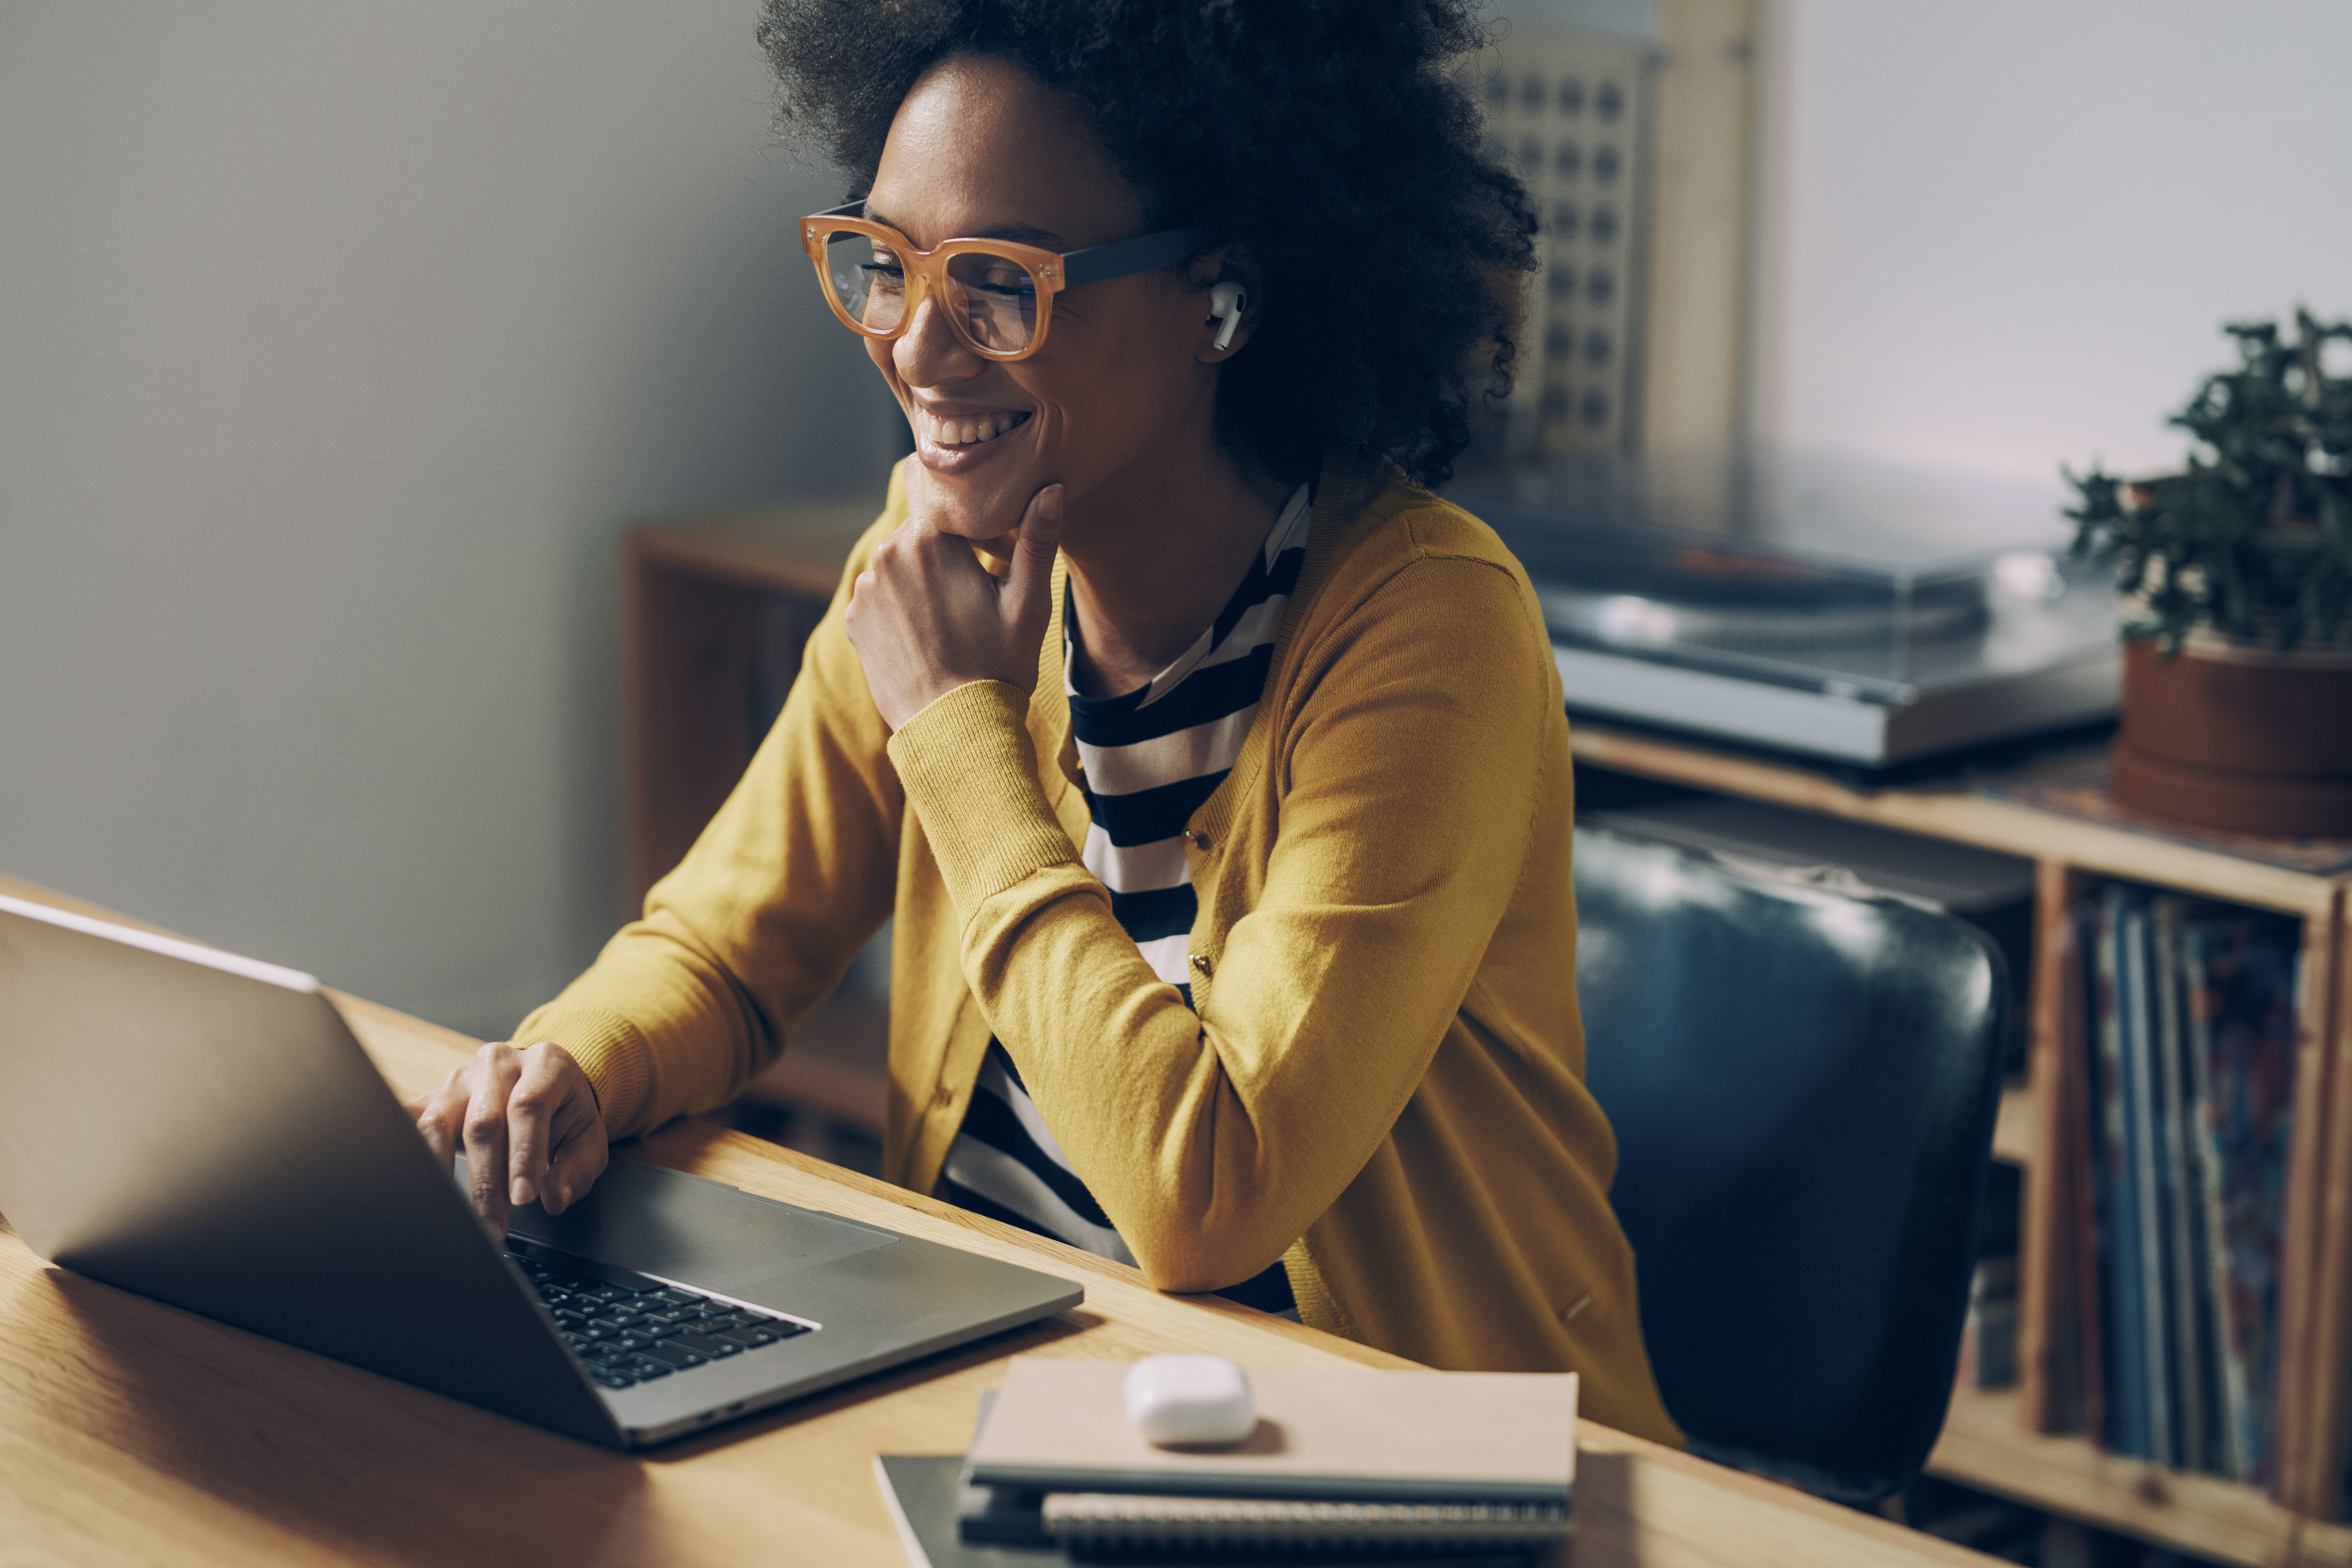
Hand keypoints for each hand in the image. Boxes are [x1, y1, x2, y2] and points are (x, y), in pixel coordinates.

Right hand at [405, 1041, 608, 1233]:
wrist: (541, 1085)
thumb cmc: (565, 1115)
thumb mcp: (587, 1139)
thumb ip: (576, 1170)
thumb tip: (553, 1200)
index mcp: (545, 1064)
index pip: (528, 1107)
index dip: (523, 1155)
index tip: (523, 1199)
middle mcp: (499, 1064)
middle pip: (483, 1122)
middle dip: (487, 1181)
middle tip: (493, 1225)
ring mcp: (460, 1079)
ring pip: (438, 1124)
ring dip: (444, 1175)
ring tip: (455, 1216)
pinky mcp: (432, 1096)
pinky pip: (409, 1123)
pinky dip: (405, 1152)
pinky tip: (411, 1182)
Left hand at [844, 483, 1063, 730]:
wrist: (954, 730)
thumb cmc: (998, 666)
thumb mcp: (1029, 603)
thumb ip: (1037, 541)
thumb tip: (1050, 488)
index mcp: (927, 538)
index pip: (948, 501)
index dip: (977, 523)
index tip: (998, 554)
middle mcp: (886, 555)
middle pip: (923, 532)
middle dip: (949, 551)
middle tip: (981, 590)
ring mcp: (865, 590)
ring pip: (901, 564)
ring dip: (924, 579)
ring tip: (955, 620)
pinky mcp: (854, 620)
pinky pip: (881, 596)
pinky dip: (903, 607)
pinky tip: (929, 637)